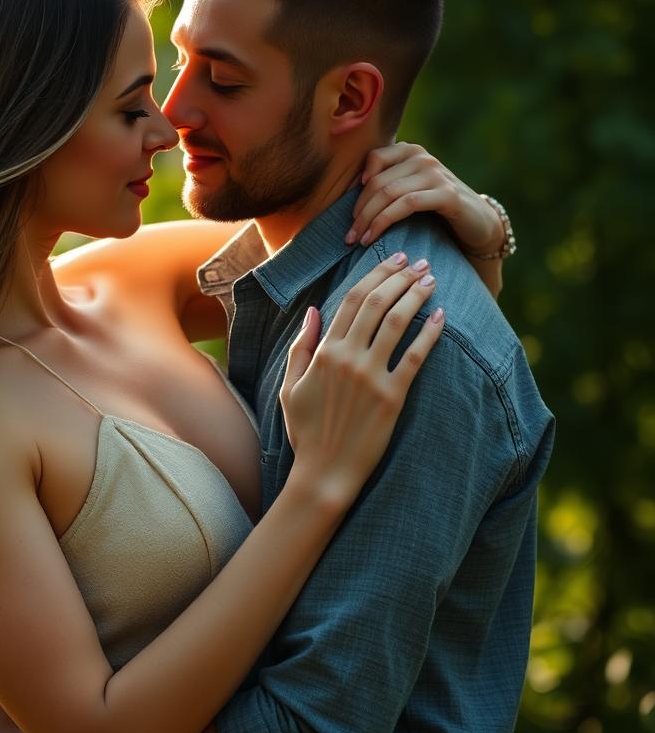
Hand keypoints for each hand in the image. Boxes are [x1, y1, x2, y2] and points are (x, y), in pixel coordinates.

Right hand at [280, 252, 443, 507]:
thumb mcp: (290, 386)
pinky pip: (416, 357)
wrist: (324, 472)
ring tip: (431, 279)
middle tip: (417, 261)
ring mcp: (371, 376)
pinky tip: (442, 317)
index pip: (351, 300)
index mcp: (324, 351)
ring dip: (416, 295)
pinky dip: (430, 333)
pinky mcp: (392, 397)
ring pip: (397, 322)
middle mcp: (348, 357)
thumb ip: (301, 346)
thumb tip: (314, 311)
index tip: (392, 261)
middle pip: (377, 303)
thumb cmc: (306, 432)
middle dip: (399, 276)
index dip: (375, 275)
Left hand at [346, 143, 503, 256]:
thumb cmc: (436, 208)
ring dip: (368, 220)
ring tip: (357, 240)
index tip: (350, 211)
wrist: (478, 222)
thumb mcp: (410, 189)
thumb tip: (351, 189)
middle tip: (348, 235)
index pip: (374, 158)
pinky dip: (384, 221)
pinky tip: (373, 237)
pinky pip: (406, 204)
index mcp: (412, 151)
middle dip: (359, 211)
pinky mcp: (446, 194)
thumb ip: (389, 182)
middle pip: (377, 181)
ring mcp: (436, 174)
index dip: (357, 186)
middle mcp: (423, 158)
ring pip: (388, 193)